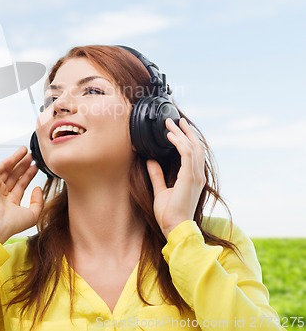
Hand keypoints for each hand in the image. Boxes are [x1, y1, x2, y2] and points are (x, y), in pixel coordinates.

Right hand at [0, 146, 43, 243]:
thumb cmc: (12, 224)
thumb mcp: (33, 215)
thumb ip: (38, 201)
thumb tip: (38, 187)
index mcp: (11, 203)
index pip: (21, 185)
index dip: (29, 175)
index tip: (36, 166)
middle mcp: (2, 195)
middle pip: (15, 175)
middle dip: (23, 165)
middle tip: (32, 156)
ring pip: (7, 170)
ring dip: (16, 159)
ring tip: (25, 150)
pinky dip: (8, 160)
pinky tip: (17, 155)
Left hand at [146, 117, 205, 238]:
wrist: (175, 228)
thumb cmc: (169, 214)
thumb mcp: (161, 190)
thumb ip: (157, 174)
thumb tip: (151, 160)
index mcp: (194, 178)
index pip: (194, 153)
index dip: (187, 139)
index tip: (178, 129)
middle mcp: (198, 175)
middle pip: (196, 146)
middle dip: (185, 132)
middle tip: (175, 121)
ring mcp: (196, 176)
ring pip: (192, 147)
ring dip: (180, 133)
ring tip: (170, 124)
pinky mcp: (189, 178)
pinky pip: (186, 154)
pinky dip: (179, 143)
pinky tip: (169, 136)